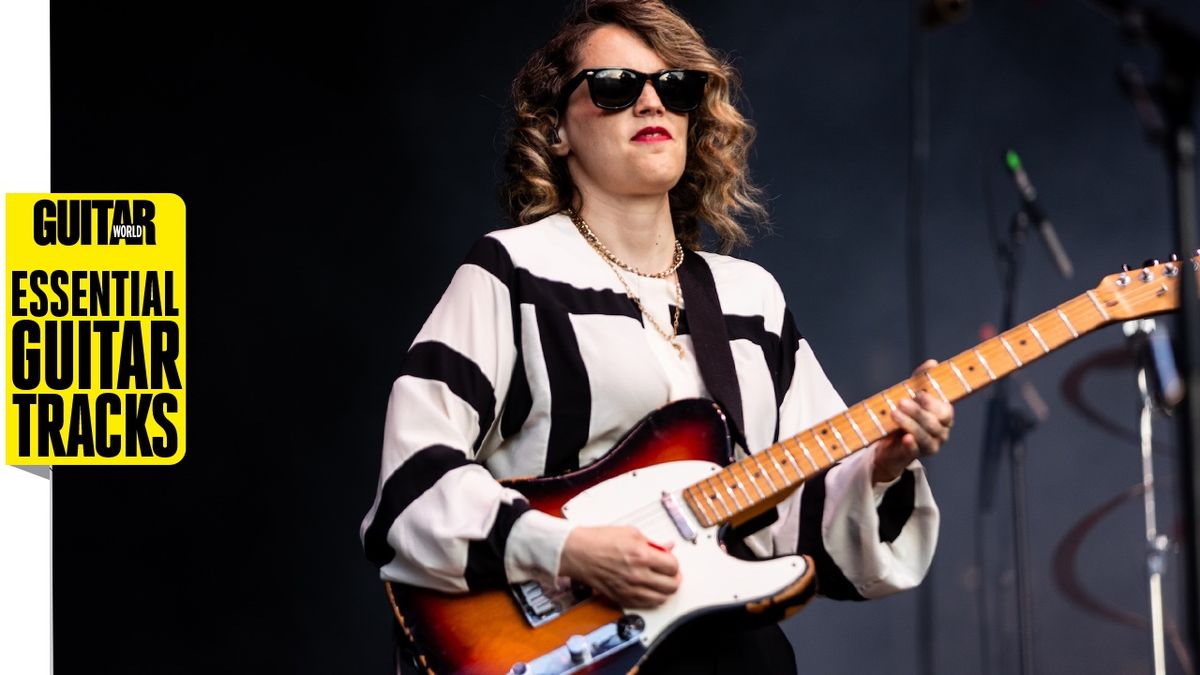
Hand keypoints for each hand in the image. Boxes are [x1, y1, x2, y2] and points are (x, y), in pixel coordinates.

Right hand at [558, 526, 680, 607]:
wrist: (577, 552)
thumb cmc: (598, 540)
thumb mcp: (630, 533)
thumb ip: (652, 543)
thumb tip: (667, 548)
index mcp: (641, 556)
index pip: (673, 566)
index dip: (674, 563)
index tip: (670, 561)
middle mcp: (637, 575)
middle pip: (671, 586)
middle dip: (674, 578)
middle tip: (671, 573)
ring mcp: (630, 589)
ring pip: (661, 599)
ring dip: (665, 591)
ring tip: (662, 582)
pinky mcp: (622, 598)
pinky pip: (646, 605)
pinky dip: (652, 599)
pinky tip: (650, 590)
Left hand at [873, 359, 953, 483]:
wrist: (888, 443)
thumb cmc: (905, 414)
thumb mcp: (912, 395)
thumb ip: (922, 379)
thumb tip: (933, 362)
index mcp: (943, 417)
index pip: (944, 411)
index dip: (932, 402)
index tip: (918, 393)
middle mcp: (940, 433)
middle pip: (934, 423)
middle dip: (918, 412)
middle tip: (900, 402)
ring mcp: (929, 446)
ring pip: (924, 436)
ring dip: (910, 424)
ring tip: (894, 413)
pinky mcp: (914, 456)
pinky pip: (914, 451)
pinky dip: (911, 444)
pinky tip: (905, 438)